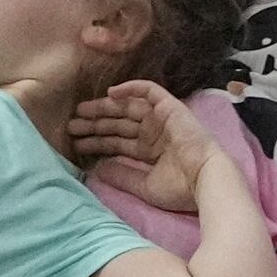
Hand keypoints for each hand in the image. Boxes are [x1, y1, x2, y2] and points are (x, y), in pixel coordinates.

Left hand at [68, 79, 223, 212]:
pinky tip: (110, 92)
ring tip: (81, 111)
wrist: (206, 179)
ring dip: (105, 108)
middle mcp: (154, 133)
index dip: (97, 142)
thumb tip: (98, 169)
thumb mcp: (144, 186)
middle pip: (118, 124)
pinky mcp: (169, 107)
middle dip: (95, 124)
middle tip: (71, 125)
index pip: (118, 143)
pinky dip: (131, 88)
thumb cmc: (180, 188)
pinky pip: (149, 90)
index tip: (75, 143)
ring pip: (127, 108)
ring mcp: (161, 119)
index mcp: (150, 152)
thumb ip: (122, 176)